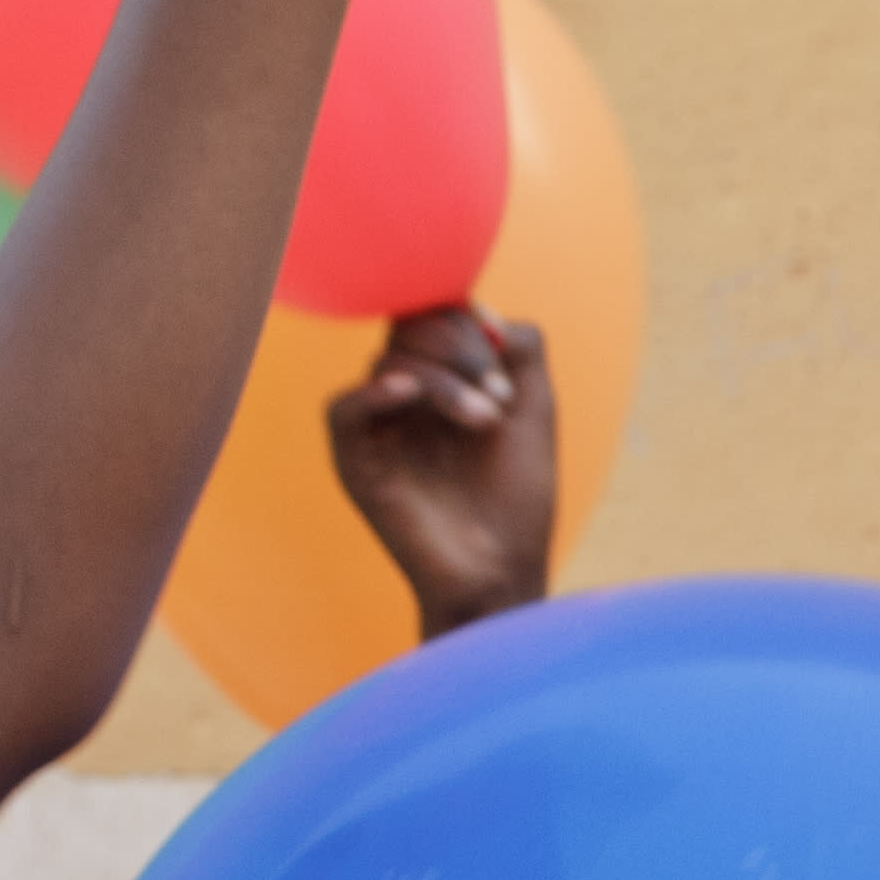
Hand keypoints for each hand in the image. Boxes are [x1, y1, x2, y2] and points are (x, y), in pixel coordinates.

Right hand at [330, 304, 558, 638]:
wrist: (502, 569)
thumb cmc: (519, 498)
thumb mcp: (535, 411)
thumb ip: (522, 350)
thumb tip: (484, 310)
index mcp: (444, 377)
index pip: (436, 313)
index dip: (467, 323)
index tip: (505, 360)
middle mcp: (406, 395)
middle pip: (409, 329)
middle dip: (459, 348)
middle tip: (499, 396)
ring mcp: (379, 426)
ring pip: (390, 363)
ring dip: (443, 382)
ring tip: (487, 420)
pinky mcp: (357, 461)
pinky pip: (344, 409)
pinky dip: (374, 392)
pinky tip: (406, 392)